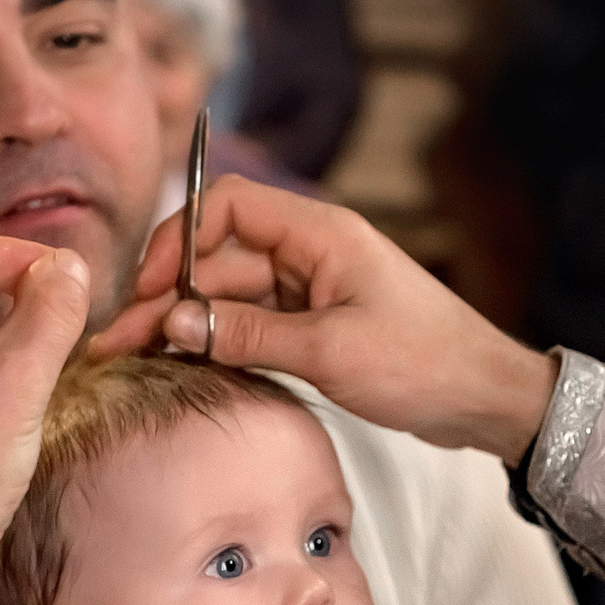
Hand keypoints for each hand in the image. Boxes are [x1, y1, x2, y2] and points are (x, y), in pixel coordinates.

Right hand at [93, 178, 556, 464]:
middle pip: (220, 257)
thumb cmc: (425, 364)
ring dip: (188, 323)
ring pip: (232, 294)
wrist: (485, 398)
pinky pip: (254, 322)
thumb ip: (248, 335)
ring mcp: (314, 288)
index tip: (148, 289)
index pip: (226, 206)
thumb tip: (176, 321)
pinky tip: (185, 364)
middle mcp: (312, 251)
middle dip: (169, 296)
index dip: (178, 240)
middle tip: (119, 342)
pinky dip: (221, 339)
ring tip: (138, 359)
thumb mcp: (330, 351)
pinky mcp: (318, 323)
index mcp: (320, 233)